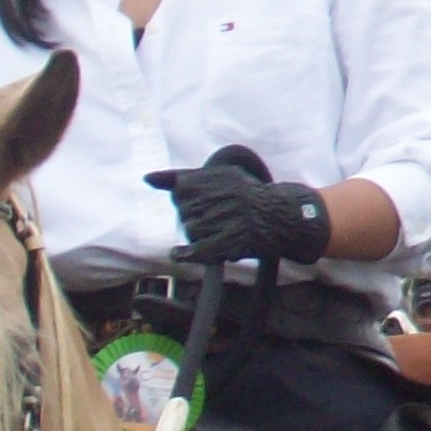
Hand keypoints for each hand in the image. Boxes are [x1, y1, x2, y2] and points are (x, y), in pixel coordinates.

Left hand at [145, 150, 332, 265]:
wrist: (283, 217)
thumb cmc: (247, 195)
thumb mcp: (221, 177)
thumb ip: (182, 177)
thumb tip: (146, 178)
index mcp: (222, 178)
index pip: (181, 189)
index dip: (185, 197)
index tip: (201, 200)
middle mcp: (226, 197)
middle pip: (184, 211)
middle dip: (191, 216)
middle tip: (213, 216)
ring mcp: (229, 220)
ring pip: (190, 229)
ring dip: (195, 234)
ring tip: (215, 230)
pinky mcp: (231, 242)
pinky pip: (196, 250)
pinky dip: (184, 253)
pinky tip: (178, 253)